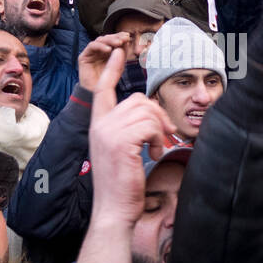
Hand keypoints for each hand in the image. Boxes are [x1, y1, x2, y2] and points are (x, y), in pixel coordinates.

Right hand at [78, 32, 131, 90]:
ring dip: (110, 40)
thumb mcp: (118, 66)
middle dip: (116, 37)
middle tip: (124, 39)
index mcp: (107, 51)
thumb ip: (122, 54)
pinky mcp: (83, 56)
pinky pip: (92, 46)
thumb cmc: (107, 80)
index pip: (113, 40)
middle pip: (107, 38)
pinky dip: (101, 46)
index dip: (120, 36)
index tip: (128, 37)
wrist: (95, 92)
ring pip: (100, 40)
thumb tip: (126, 41)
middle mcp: (98, 50)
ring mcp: (91, 52)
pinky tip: (108, 49)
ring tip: (119, 43)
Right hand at [87, 48, 176, 227]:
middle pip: (137, 99)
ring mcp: (108, 132)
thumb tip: (151, 117)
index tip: (117, 52)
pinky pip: (148, 125)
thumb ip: (129, 130)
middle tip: (165, 135)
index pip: (102, 89)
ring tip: (155, 148)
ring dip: (159, 129)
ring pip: (146, 111)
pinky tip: (152, 154)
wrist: (113, 210)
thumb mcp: (121, 151)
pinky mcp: (121, 141)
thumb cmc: (121, 186)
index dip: (111, 69)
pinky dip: (157, 138)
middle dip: (157, 115)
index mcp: (97, 125)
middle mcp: (100, 125)